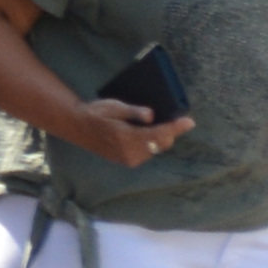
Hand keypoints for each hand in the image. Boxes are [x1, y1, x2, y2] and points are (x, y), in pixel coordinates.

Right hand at [70, 98, 191, 171]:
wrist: (77, 127)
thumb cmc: (96, 113)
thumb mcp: (114, 106)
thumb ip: (134, 111)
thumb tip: (152, 116)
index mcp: (126, 138)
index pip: (159, 134)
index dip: (176, 127)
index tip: (189, 121)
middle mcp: (129, 152)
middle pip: (161, 144)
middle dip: (169, 132)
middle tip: (173, 119)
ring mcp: (128, 159)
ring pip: (156, 149)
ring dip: (160, 138)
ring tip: (155, 125)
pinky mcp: (127, 161)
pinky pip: (148, 153)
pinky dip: (151, 143)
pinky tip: (146, 133)